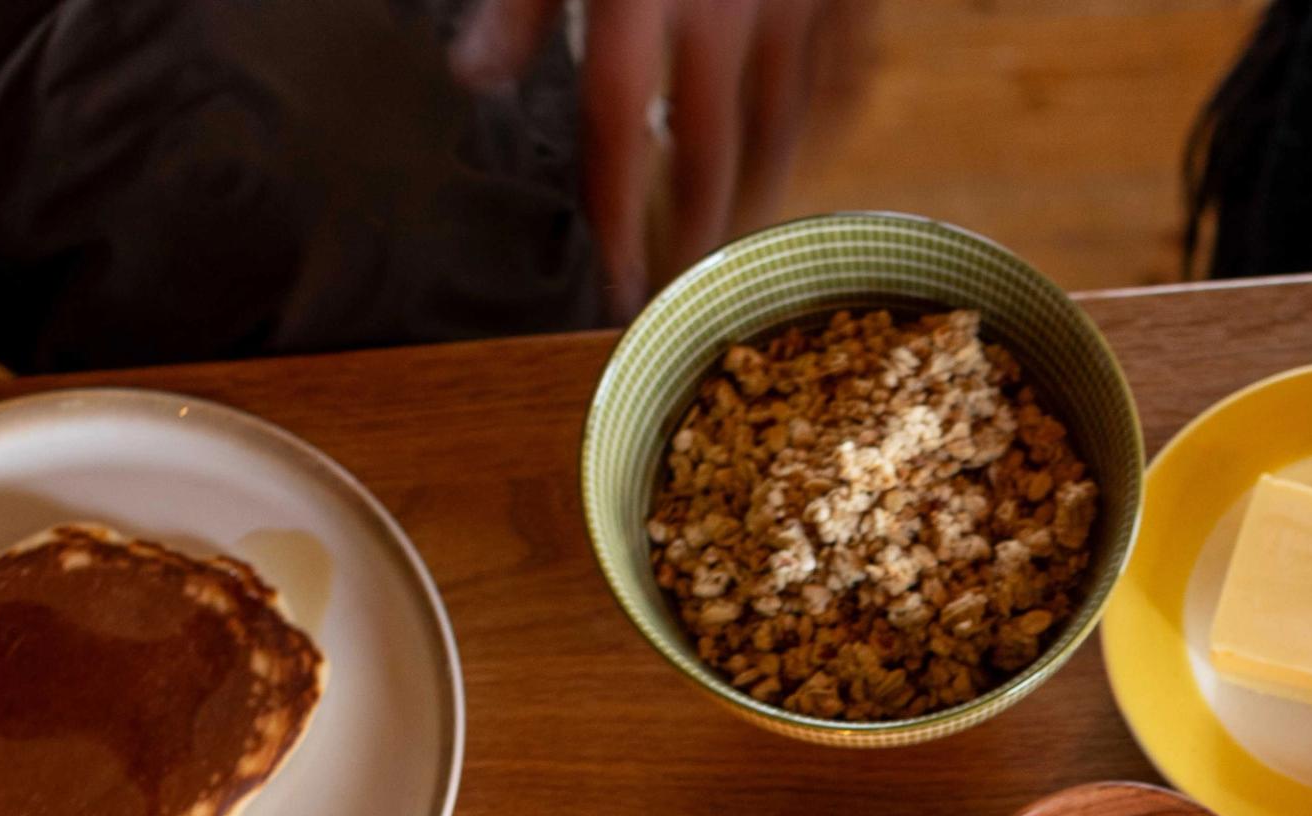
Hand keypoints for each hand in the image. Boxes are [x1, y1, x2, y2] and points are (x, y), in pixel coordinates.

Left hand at [450, 0, 876, 314]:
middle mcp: (722, 8)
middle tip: (684, 290)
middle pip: (712, 148)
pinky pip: (840, 63)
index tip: (617, 288)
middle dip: (697, 231)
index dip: (617, 217)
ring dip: (760, 190)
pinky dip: (825, 114)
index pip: (618, 132)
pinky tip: (811, 142)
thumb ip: (518, 1)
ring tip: (738, 237)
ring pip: (783, 118)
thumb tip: (472, 79)